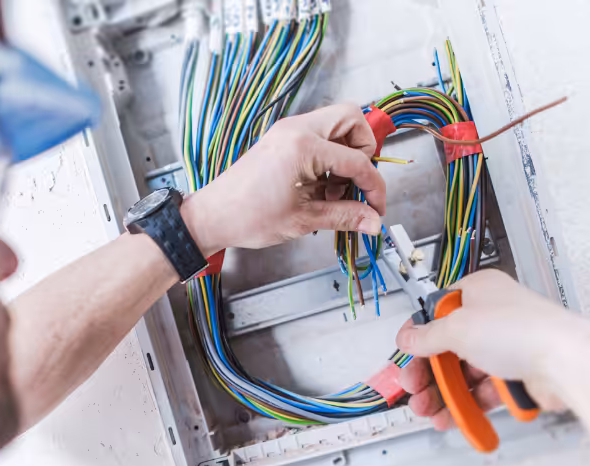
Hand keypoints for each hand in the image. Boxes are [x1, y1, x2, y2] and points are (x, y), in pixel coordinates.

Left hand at [181, 104, 385, 254]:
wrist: (212, 216)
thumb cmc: (246, 216)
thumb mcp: (303, 220)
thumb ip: (345, 216)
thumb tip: (373, 221)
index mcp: (303, 146)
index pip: (357, 160)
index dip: (374, 187)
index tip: (376, 208)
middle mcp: (296, 129)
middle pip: (352, 119)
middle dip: (364, 151)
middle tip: (357, 183)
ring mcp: (287, 131)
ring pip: (336, 126)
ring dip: (346, 156)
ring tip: (334, 192)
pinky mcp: (282, 139)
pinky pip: (319, 138)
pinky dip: (328, 158)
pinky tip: (320, 188)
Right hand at [397, 269, 588, 428]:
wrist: (567, 363)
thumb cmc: (524, 330)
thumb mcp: (458, 328)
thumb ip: (427, 336)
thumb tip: (408, 337)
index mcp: (478, 291)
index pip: (437, 311)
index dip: (418, 334)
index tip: (405, 353)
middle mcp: (492, 316)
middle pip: (448, 346)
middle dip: (427, 372)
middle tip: (413, 389)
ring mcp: (506, 346)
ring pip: (464, 372)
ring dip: (443, 393)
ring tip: (429, 410)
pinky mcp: (517, 374)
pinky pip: (483, 390)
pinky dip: (467, 404)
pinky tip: (454, 415)